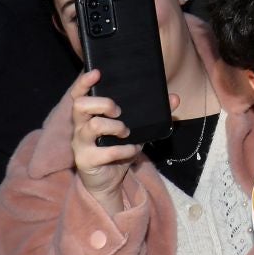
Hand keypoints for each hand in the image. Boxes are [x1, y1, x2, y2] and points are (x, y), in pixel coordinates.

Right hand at [69, 70, 139, 213]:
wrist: (107, 182)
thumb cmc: (118, 149)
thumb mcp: (137, 129)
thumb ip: (153, 113)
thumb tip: (174, 97)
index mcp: (89, 116)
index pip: (79, 94)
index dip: (84, 82)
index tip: (97, 72)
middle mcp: (80, 127)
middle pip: (80, 106)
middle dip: (103, 104)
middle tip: (119, 111)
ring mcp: (81, 144)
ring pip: (92, 126)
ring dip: (115, 127)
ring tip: (126, 132)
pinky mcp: (86, 161)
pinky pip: (105, 152)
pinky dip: (124, 150)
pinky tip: (132, 151)